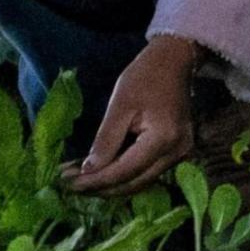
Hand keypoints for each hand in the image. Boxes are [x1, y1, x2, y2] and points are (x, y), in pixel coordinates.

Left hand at [71, 35, 205, 197]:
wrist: (174, 62)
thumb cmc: (145, 77)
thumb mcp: (120, 105)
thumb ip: (106, 139)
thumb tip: (88, 170)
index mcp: (163, 139)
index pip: (125, 171)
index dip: (96, 180)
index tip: (69, 184)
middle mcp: (176, 153)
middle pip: (134, 183)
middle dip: (102, 188)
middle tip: (71, 187)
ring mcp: (179, 155)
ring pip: (141, 182)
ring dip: (111, 185)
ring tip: (82, 182)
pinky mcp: (176, 153)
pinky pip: (147, 172)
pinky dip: (124, 175)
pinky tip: (103, 173)